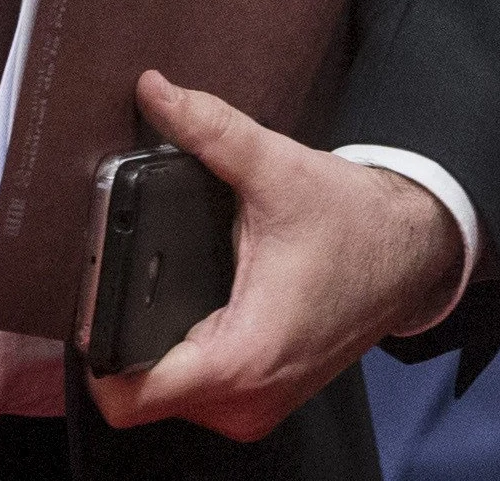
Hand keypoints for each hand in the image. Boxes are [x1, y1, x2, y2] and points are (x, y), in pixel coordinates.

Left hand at [84, 71, 464, 441]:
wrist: (411, 251)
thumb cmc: (354, 223)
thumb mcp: (278, 171)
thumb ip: (211, 131)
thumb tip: (154, 92)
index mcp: (244, 356)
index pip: (129, 395)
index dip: (94, 352)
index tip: (87, 297)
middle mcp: (246, 400)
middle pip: (135, 393)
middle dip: (119, 337)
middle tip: (122, 272)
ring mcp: (254, 407)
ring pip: (161, 396)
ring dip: (148, 347)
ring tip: (153, 285)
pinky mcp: (259, 399)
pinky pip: (191, 390)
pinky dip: (178, 352)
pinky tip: (183, 305)